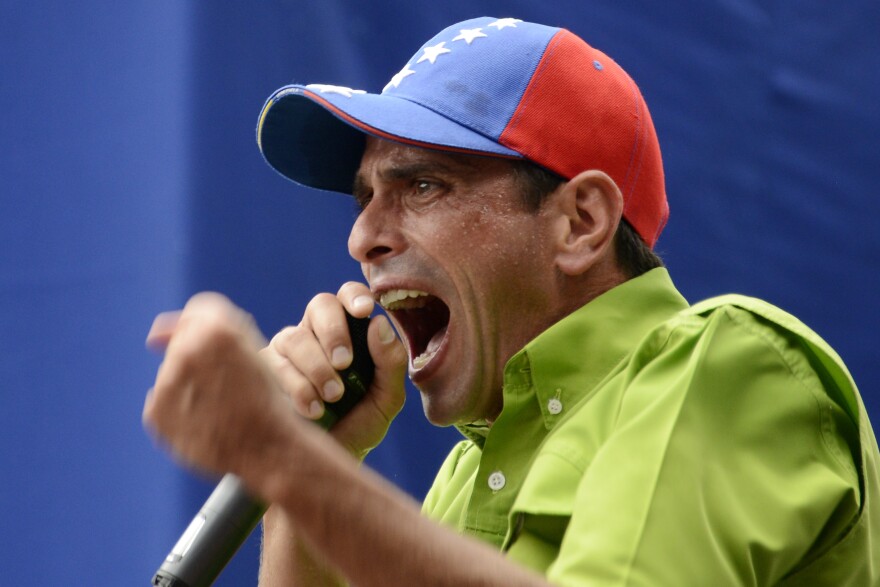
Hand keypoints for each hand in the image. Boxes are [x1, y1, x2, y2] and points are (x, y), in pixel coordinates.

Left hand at [143, 292, 289, 478]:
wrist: (270, 449)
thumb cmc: (266, 399)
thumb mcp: (252, 350)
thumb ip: (210, 328)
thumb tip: (153, 338)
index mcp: (217, 329)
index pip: (197, 312)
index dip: (214, 333)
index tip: (225, 355)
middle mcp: (186, 352)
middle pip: (181, 343)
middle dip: (198, 360)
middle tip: (226, 387)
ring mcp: (167, 384)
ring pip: (171, 374)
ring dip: (187, 387)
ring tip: (218, 409)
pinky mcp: (156, 414)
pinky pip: (160, 405)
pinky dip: (178, 412)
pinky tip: (204, 422)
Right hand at [261, 282, 406, 458]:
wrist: (328, 461)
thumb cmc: (359, 424)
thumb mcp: (386, 398)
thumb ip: (390, 363)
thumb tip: (378, 324)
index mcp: (347, 331)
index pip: (348, 297)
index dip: (354, 296)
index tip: (364, 311)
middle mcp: (314, 333)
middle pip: (319, 306)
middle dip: (334, 331)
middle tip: (345, 364)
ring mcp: (285, 351)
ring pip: (294, 337)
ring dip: (316, 368)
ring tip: (332, 398)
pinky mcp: (260, 371)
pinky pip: (272, 365)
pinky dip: (296, 388)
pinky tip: (312, 410)